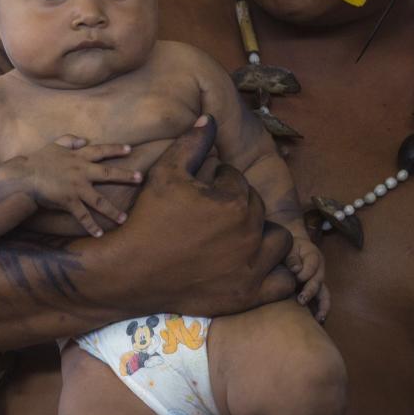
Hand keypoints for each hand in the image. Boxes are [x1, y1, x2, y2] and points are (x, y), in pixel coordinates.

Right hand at [29, 135, 142, 236]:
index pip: (101, 150)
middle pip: (108, 173)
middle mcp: (81, 172)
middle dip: (126, 175)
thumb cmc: (39, 160)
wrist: (25, 176)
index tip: (130, 149)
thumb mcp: (54, 144)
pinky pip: (82, 216)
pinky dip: (91, 226)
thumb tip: (85, 138)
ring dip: (112, 211)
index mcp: (79, 157)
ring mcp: (76, 188)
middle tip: (140, 178)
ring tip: (124, 218)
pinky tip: (99, 234)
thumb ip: (70, 139)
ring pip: (99, 201)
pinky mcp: (69, 202)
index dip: (116, 149)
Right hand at [115, 116, 295, 316]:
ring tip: (242, 236)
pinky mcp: (248, 296)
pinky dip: (277, 274)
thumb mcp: (166, 172)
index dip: (221, 182)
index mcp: (235, 203)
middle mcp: (250, 235)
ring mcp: (252, 268)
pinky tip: (260, 265)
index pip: (239, 182)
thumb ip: (193, 143)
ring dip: (266, 235)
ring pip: (280, 242)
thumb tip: (211, 119)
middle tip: (216, 214)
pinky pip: (283, 283)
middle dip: (241, 206)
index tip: (204, 191)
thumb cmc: (148, 219)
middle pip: (259, 210)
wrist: (129, 271)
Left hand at [288, 239, 328, 322]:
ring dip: (323, 307)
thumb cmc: (289, 248)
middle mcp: (319, 270)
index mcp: (314, 256)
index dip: (304, 273)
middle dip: (310, 291)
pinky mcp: (315, 291)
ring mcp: (318, 281)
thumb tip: (295, 270)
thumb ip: (291, 258)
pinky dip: (320, 311)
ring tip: (319, 318)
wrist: (293, 249)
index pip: (312, 266)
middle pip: (318, 282)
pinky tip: (317, 321)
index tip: (295, 276)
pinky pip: (320, 302)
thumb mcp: (289, 247)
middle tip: (301, 301)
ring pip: (325, 295)